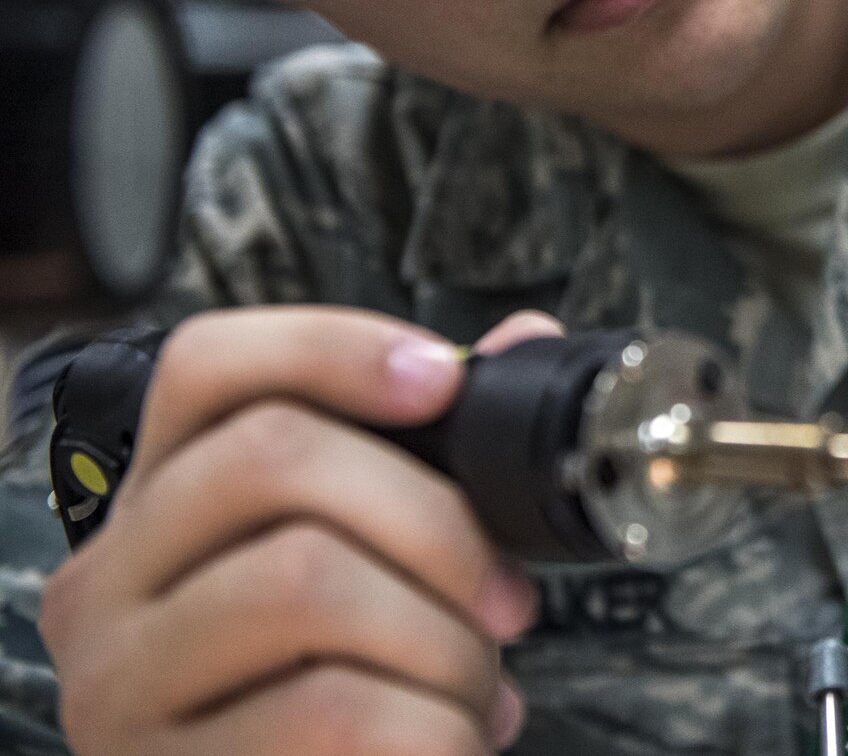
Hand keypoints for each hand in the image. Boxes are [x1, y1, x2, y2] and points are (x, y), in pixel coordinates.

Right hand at [40, 308, 560, 755]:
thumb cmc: (340, 704)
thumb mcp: (372, 571)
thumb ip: (434, 462)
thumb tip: (522, 345)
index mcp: (161, 510)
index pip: (207, 368)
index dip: (334, 346)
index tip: (445, 378)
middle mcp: (112, 585)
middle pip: (271, 457)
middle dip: (433, 520)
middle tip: (503, 599)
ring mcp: (123, 683)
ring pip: (304, 580)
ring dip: (440, 639)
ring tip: (469, 690)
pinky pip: (335, 712)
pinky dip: (435, 726)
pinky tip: (446, 742)